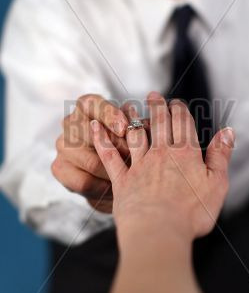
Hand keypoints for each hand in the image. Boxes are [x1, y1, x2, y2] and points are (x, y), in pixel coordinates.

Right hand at [51, 94, 128, 212]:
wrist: (107, 175)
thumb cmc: (124, 144)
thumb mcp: (133, 132)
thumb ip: (137, 126)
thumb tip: (146, 125)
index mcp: (88, 105)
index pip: (94, 104)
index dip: (110, 115)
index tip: (124, 128)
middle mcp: (71, 122)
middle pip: (92, 134)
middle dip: (118, 148)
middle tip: (134, 158)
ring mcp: (63, 144)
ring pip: (92, 161)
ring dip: (115, 172)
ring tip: (132, 176)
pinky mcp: (59, 167)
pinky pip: (85, 181)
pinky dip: (104, 187)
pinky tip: (116, 188)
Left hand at [91, 91, 234, 247]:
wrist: (159, 232)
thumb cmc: (192, 213)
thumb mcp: (217, 184)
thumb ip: (221, 156)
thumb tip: (228, 132)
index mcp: (185, 154)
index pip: (183, 123)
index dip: (180, 110)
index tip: (176, 102)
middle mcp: (161, 154)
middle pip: (159, 123)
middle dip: (157, 107)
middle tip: (153, 95)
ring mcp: (139, 166)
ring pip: (134, 134)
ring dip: (131, 118)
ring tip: (128, 105)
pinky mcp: (122, 180)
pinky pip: (109, 155)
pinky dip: (101, 140)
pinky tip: (94, 127)